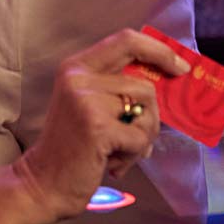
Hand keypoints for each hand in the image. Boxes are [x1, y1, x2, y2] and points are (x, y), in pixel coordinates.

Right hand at [11, 29, 189, 223]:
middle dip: (153, 114)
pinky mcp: (97, 126)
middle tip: (144, 135)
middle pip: (143, 83)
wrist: (43, 183)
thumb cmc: (73, 147)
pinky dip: (134, 154)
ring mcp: (87, 100)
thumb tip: (166, 82)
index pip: (127, 40)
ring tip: (120, 152)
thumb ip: (117, 88)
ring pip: (146, 110)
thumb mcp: (89, 104)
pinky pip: (140, 136)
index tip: (180, 66)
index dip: (159, 50)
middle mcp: (79, 77)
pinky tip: (113, 164)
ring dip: (142, 137)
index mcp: (77, 66)